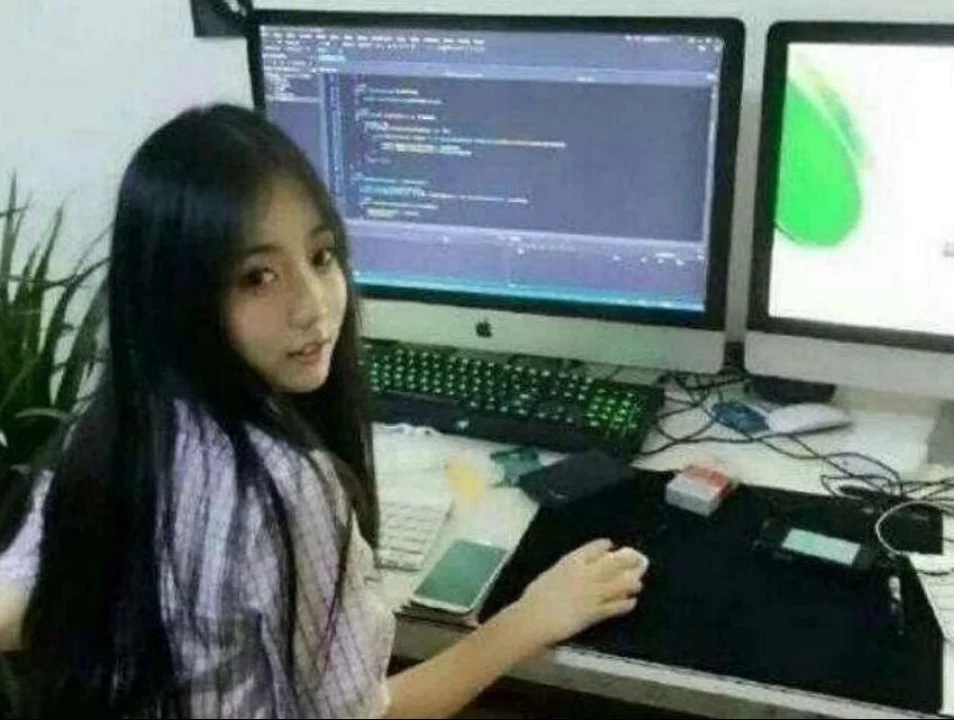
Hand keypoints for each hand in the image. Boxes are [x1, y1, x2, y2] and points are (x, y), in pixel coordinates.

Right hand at [514, 539, 648, 646]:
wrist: (536, 618)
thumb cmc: (536, 595)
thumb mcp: (552, 573)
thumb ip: (567, 569)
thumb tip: (577, 569)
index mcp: (572, 561)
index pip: (595, 547)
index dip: (605, 546)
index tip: (611, 546)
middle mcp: (587, 573)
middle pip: (615, 563)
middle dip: (629, 560)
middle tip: (639, 559)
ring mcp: (593, 593)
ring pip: (620, 584)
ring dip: (632, 583)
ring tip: (637, 583)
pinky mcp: (596, 612)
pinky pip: (616, 606)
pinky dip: (626, 604)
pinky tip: (631, 602)